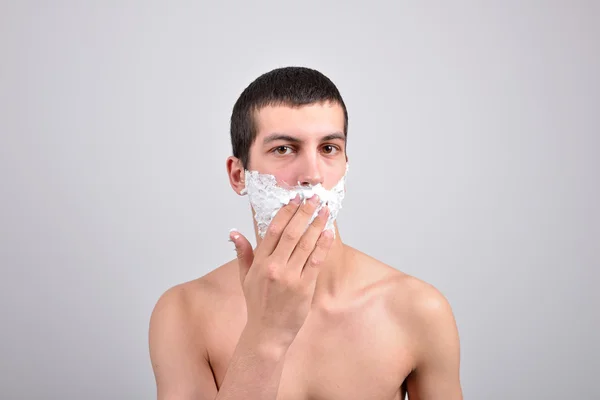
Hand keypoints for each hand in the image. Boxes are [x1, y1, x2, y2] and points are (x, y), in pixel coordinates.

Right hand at [230, 194, 333, 347]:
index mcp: (259, 262)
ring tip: (325, 210)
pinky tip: (328, 232)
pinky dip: (323, 245)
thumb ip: (242, 253)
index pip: (273, 230)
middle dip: (304, 212)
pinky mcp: (304, 287)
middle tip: (314, 198)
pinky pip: (315, 261)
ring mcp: (290, 277)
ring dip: (317, 225)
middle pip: (291, 232)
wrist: (267, 333)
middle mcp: (274, 267)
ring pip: (305, 244)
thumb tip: (234, 233)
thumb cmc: (257, 305)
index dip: (286, 212)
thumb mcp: (244, 277)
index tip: (295, 199)